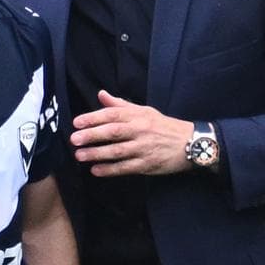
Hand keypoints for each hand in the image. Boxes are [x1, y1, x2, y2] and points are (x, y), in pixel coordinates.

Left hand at [69, 90, 193, 176]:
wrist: (190, 143)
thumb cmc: (163, 126)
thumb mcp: (144, 111)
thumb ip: (120, 105)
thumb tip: (101, 94)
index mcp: (138, 116)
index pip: (112, 115)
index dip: (93, 118)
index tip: (77, 123)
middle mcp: (140, 130)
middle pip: (113, 132)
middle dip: (92, 135)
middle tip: (74, 139)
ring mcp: (144, 148)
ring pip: (117, 151)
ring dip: (97, 154)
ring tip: (80, 156)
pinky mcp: (147, 164)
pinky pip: (125, 167)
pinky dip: (110, 170)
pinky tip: (96, 170)